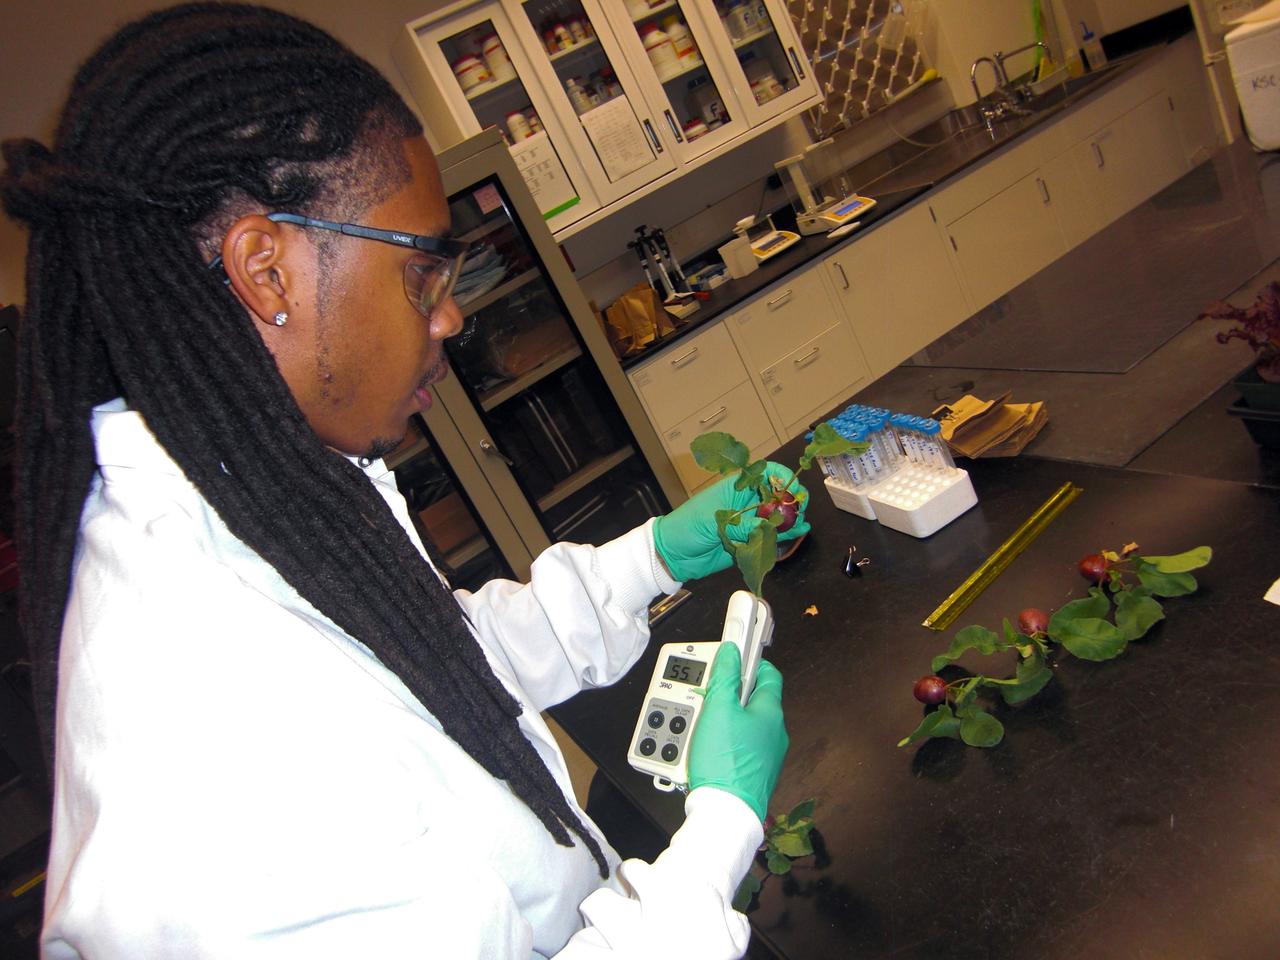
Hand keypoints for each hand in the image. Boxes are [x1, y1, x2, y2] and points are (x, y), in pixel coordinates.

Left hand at [652, 462, 809, 581]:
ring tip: (800, 522)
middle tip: (798, 508)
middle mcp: (747, 502)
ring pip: (778, 515)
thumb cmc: (687, 528)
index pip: (765, 473)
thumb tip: (766, 527)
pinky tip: (800, 531)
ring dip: (792, 517)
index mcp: (736, 488)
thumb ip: (740, 524)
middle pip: (777, 494)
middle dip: (791, 499)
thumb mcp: (712, 521)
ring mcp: (750, 522)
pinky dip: (787, 533)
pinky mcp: (751, 541)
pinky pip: (773, 535)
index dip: (781, 476)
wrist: (674, 554)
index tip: (791, 487)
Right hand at [688, 643, 787, 821]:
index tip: (733, 656)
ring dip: (720, 722)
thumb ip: (725, 677)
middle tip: (704, 698)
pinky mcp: (753, 775)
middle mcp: (774, 734)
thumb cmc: (724, 762)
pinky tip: (703, 752)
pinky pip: (737, 750)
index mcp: (770, 713)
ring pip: (741, 727)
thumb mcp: (717, 710)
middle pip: (750, 701)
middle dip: (726, 696)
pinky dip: (721, 745)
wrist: (726, 815)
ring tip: (698, 728)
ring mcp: (766, 756)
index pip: (768, 674)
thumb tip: (732, 651)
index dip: (749, 662)